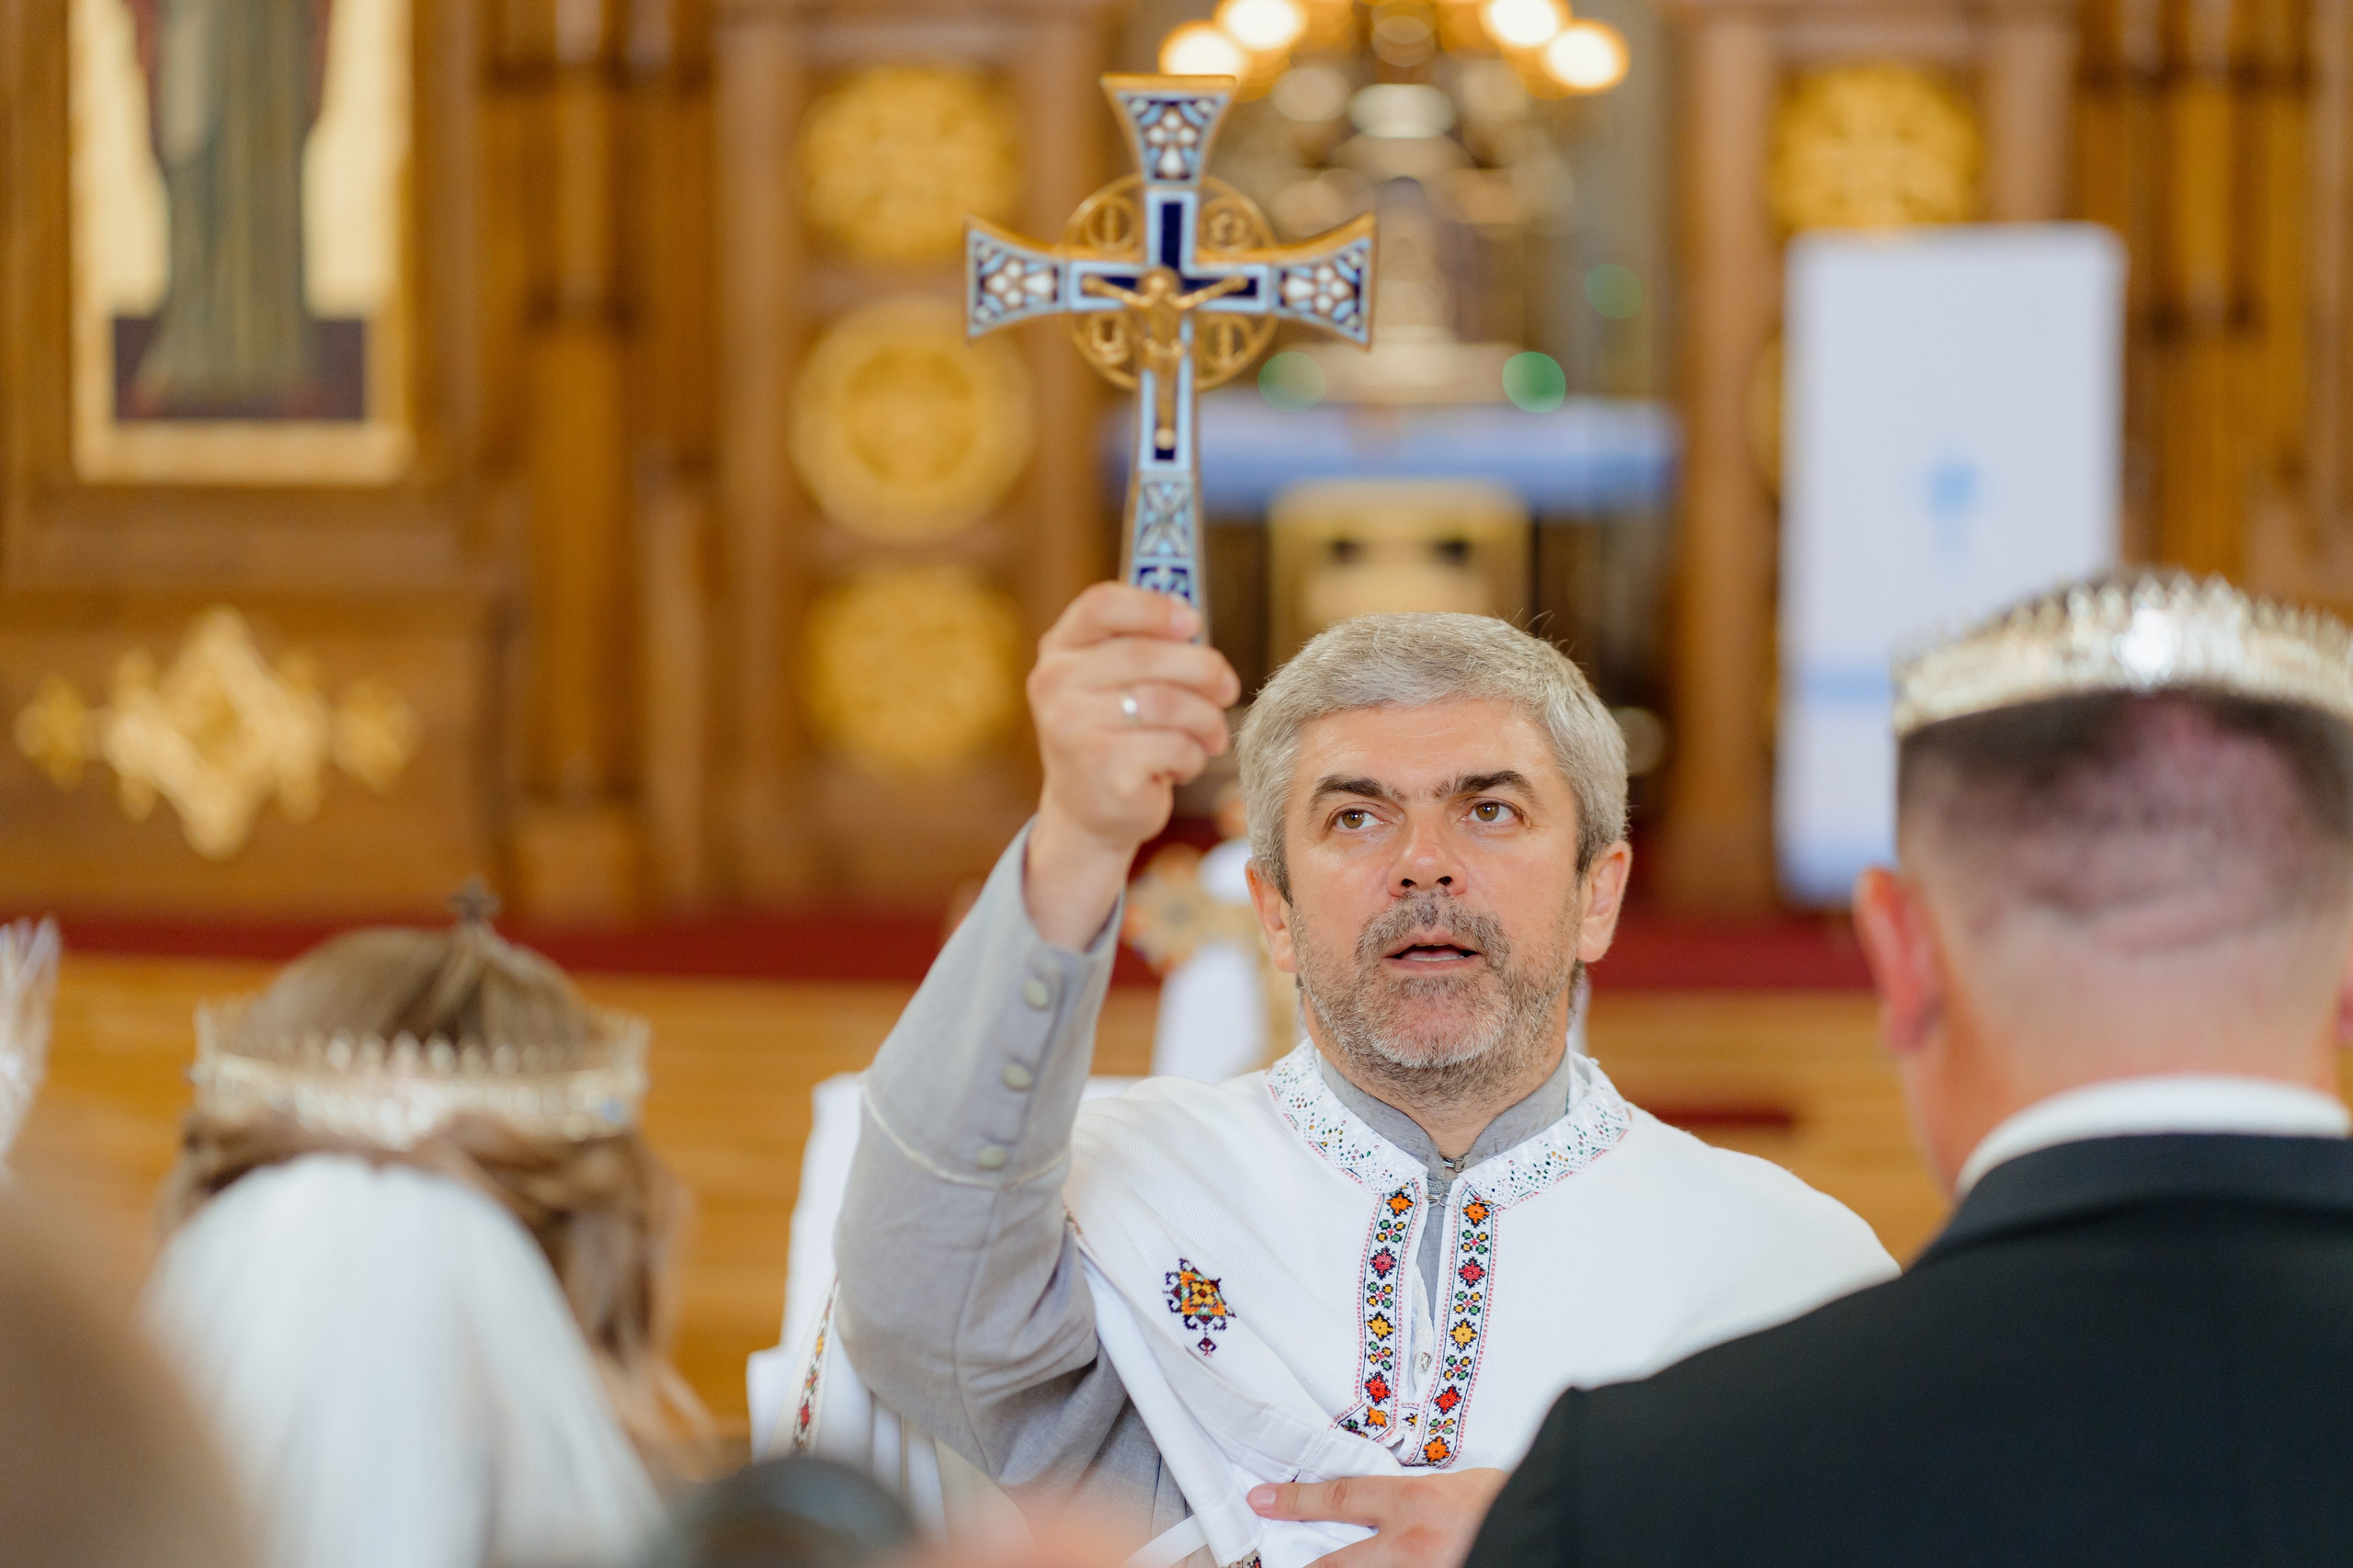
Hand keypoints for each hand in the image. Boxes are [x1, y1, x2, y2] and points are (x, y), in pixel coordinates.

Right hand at [1024, 584, 1239, 948]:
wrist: (1087, 813)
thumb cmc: (1116, 735)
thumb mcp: (1117, 683)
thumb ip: (1147, 646)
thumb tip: (1193, 624)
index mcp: (1060, 651)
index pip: (1101, 605)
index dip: (1153, 606)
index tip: (1193, 622)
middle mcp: (1057, 684)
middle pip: (1147, 654)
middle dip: (1203, 669)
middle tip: (1226, 688)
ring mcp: (1074, 728)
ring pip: (1170, 703)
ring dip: (1206, 720)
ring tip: (1210, 736)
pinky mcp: (1102, 769)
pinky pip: (1174, 746)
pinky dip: (1192, 757)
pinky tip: (1179, 766)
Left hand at [1247, 1469, 1509, 1567]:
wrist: (1553, 1526)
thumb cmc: (1515, 1502)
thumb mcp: (1462, 1485)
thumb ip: (1420, 1495)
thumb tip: (1384, 1504)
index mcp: (1417, 1503)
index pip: (1340, 1498)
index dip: (1295, 1501)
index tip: (1261, 1500)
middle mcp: (1412, 1547)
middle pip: (1336, 1565)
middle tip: (1273, 1561)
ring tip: (1322, 1565)